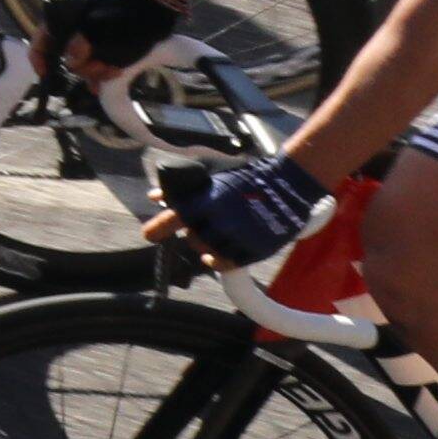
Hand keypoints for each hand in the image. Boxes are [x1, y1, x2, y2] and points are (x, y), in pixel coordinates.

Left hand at [156, 150, 323, 265]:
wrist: (287, 185)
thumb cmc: (246, 177)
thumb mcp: (212, 175)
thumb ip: (183, 188)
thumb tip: (154, 196)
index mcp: (206, 201)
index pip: (172, 219)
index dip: (157, 229)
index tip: (149, 235)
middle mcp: (220, 222)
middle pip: (191, 238)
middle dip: (190, 233)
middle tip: (199, 226)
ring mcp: (238, 238)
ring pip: (208, 252)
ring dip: (204, 246)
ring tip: (212, 236)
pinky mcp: (254, 250)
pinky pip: (227, 264)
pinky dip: (216, 262)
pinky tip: (212, 258)